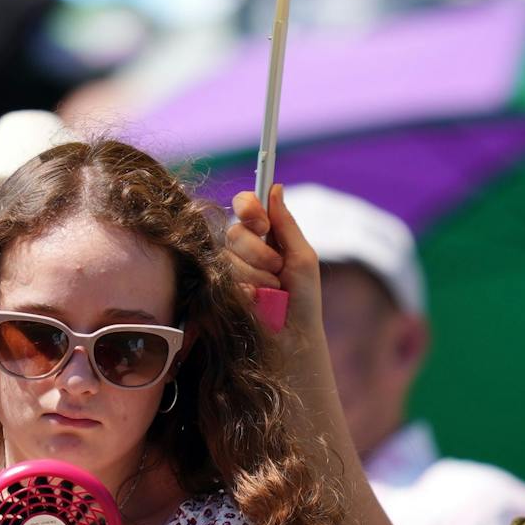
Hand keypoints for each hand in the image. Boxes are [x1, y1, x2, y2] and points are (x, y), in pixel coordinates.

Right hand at [227, 186, 324, 342]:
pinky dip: (249, 292)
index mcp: (264, 234)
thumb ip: (287, 224)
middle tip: (278, 269)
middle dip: (260, 252)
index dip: (248, 207)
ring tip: (274, 291)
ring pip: (230, 259)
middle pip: (235, 232)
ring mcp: (230, 270)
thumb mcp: (302, 257)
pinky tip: (259, 303)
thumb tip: (275, 188)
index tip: (261, 222)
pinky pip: (227, 281)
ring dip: (258, 277)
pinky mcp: (221, 291)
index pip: (244, 206)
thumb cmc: (303, 297)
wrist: (296, 335)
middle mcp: (243, 248)